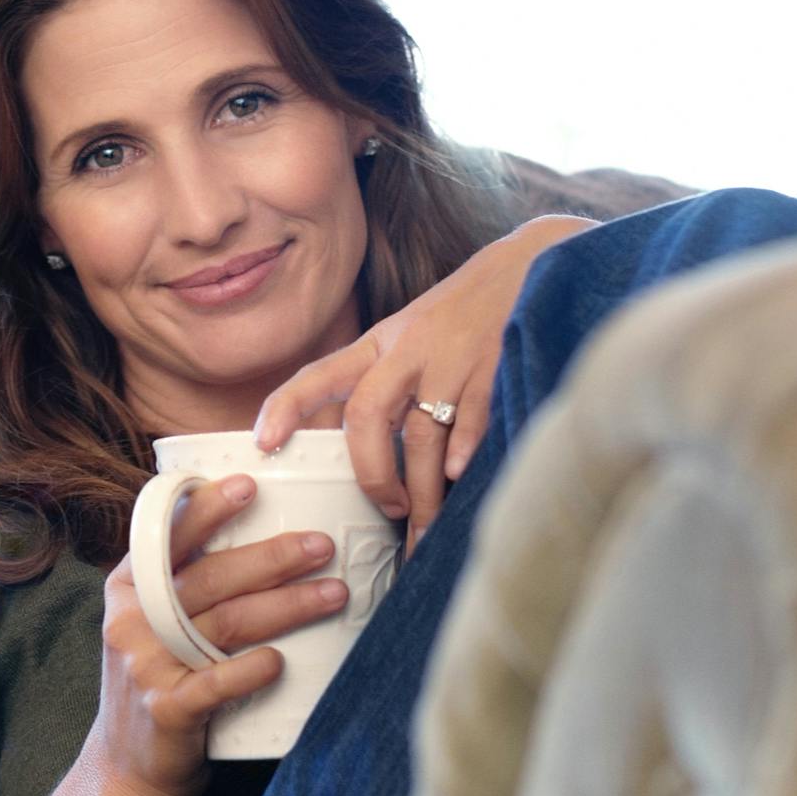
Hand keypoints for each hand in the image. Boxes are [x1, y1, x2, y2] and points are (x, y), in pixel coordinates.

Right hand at [86, 473, 348, 795]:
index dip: (207, 509)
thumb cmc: (161, 681)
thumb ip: (188, 584)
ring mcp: (147, 665)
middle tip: (321, 545)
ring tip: (333, 593)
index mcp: (129, 587)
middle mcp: (134, 619)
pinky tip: (281, 662)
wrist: (129, 769)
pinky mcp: (168, 710)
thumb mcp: (155, 624)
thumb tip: (263, 532)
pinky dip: (252, 670)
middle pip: (212, 577)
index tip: (249, 486)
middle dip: (272, 557)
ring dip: (286, 606)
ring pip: (227, 623)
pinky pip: (218, 683)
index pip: (168, 537)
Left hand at [253, 215, 595, 547]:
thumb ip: (386, 383)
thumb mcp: (412, 336)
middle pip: (367, 416)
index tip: (264, 443)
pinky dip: (463, 453)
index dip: (285, 407)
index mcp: (380, 343)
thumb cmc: (465, 316)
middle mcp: (408, 349)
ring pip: (422, 434)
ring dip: (423, 490)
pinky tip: (460, 479)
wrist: (532, 266)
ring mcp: (450, 358)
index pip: (320, 374)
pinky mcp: (493, 367)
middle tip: (389, 511)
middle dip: (372, 474)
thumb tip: (362, 452)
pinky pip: (472, 419)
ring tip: (427, 529)